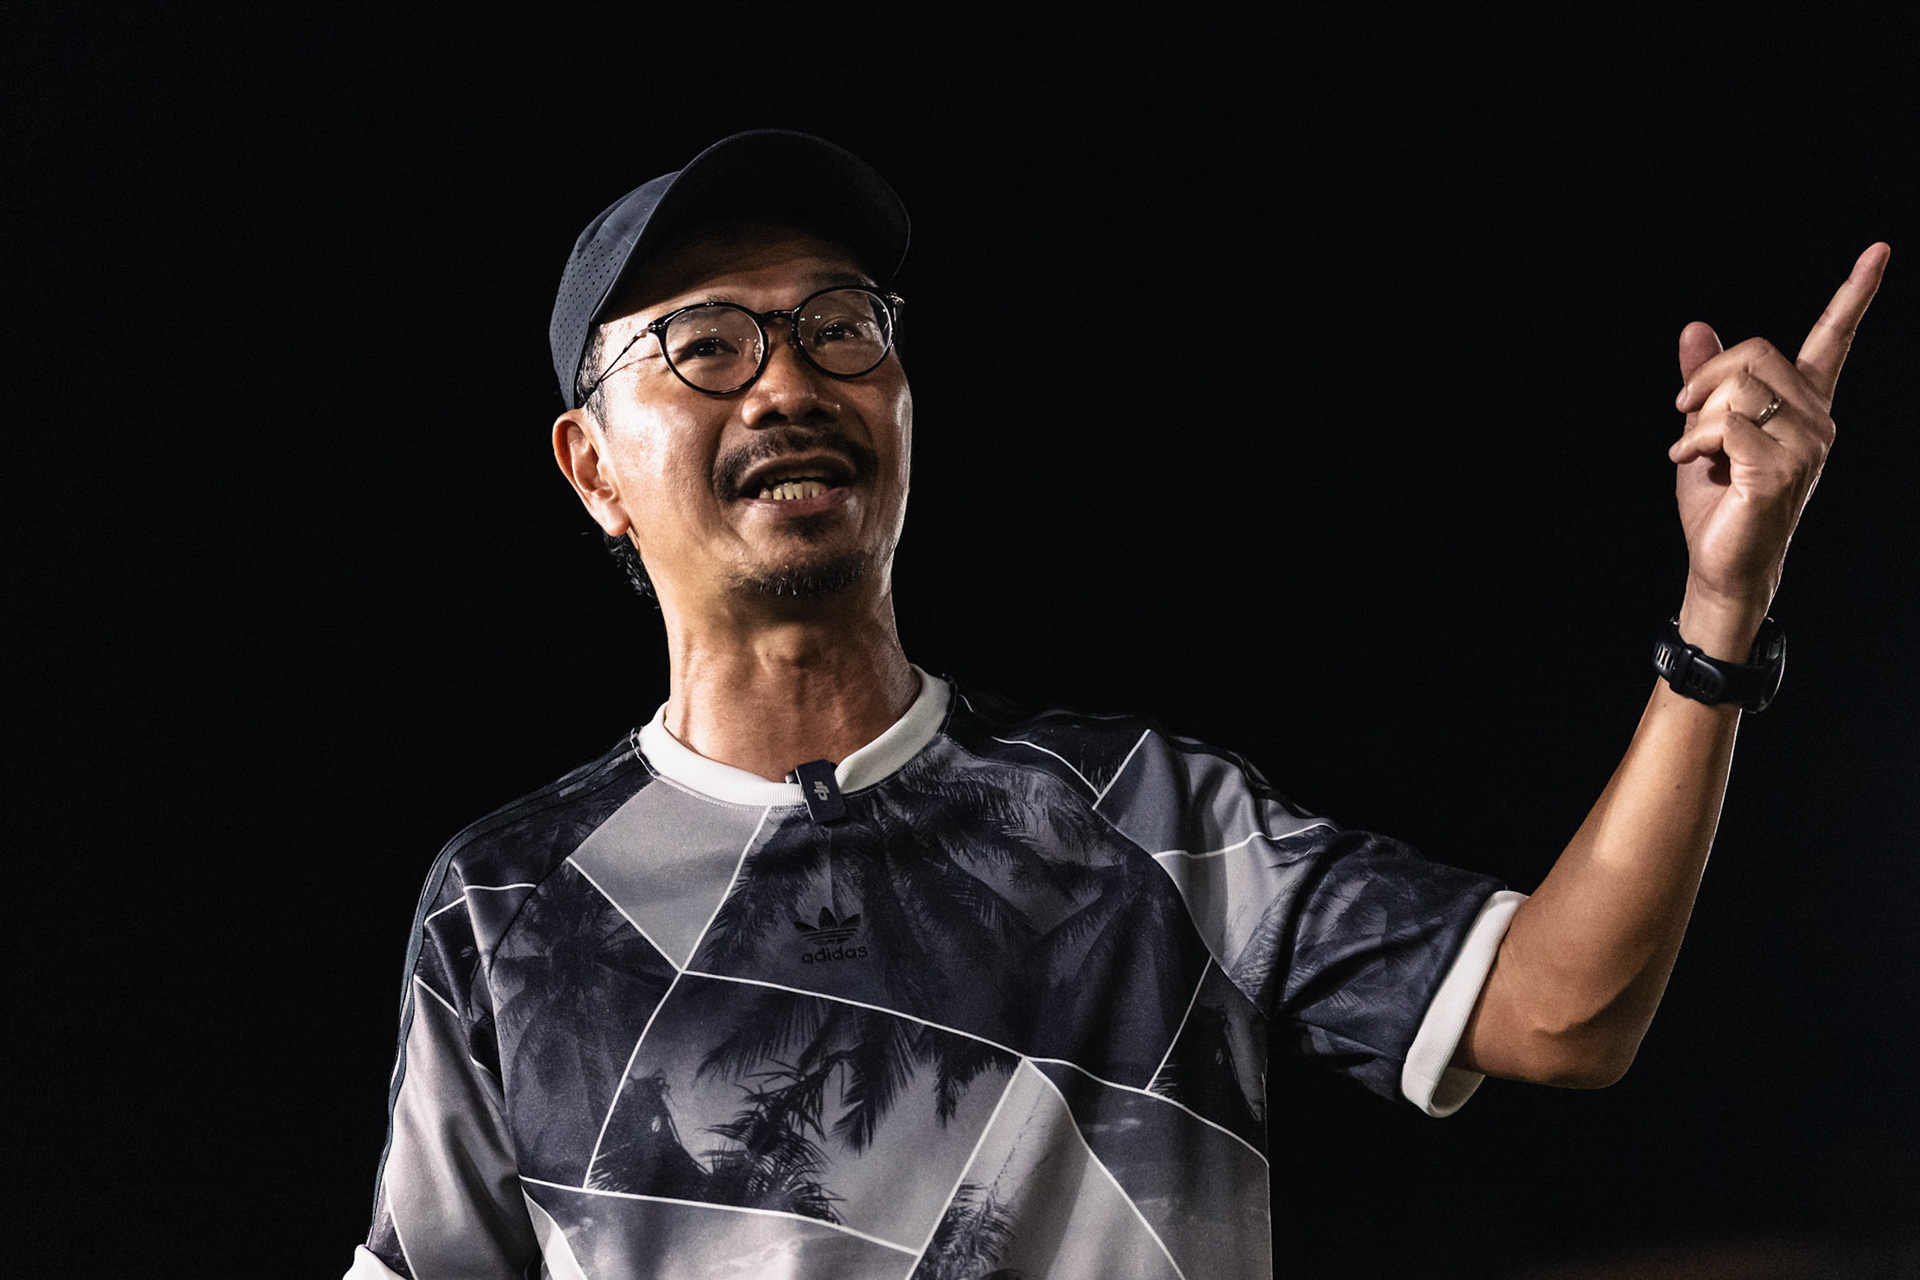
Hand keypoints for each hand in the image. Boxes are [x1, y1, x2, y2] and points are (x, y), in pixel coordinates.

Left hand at [1669, 243, 1889, 656]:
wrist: (1722, 563)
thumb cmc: (1718, 501)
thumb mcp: (1704, 427)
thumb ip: (1706, 380)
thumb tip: (1696, 327)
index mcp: (1805, 405)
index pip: (1834, 339)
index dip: (1856, 293)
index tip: (1880, 250)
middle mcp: (1817, 420)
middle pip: (1758, 353)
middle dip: (1707, 376)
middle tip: (1681, 410)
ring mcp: (1807, 446)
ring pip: (1739, 390)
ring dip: (1695, 416)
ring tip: (1689, 450)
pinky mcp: (1782, 471)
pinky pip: (1726, 426)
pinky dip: (1693, 440)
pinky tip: (1687, 461)